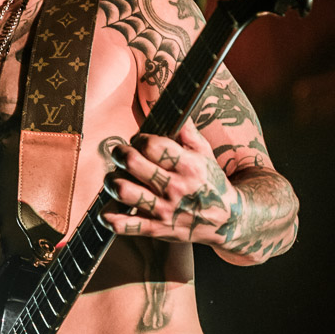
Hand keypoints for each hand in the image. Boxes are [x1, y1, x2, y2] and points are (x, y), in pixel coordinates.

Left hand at [100, 119, 238, 245]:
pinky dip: (110, 218)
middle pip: (133, 162)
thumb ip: (187, 130)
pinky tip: (108, 210)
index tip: (139, 141)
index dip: (140, 139)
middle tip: (121, 154)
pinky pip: (124, 225)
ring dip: (111, 181)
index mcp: (188, 166)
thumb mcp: (205, 153)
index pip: (152, 145)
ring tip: (114, 178)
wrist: (226, 221)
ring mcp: (164, 210)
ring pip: (123, 191)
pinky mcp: (157, 229)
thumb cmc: (210, 182)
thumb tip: (171, 104)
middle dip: (120, 153)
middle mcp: (175, 187)